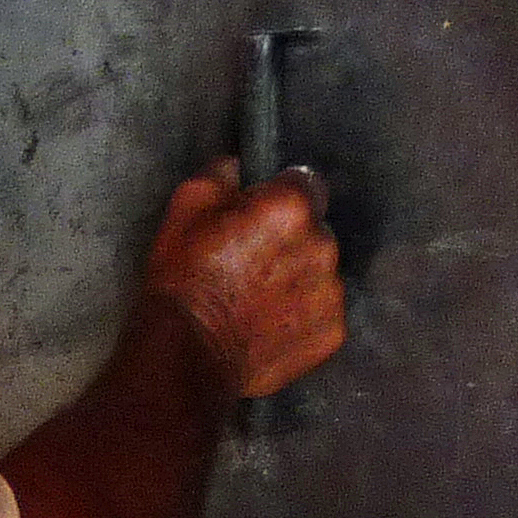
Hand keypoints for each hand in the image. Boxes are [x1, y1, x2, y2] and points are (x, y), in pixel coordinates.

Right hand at [144, 156, 345, 396]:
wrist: (189, 353)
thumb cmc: (185, 278)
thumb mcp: (187, 205)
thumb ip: (221, 173)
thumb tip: (237, 164)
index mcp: (292, 208)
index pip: (307, 183)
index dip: (282, 195)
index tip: (263, 212)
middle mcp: (322, 247)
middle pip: (316, 230)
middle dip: (291, 238)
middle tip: (252, 259)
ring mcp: (331, 293)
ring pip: (322, 272)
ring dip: (299, 277)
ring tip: (257, 295)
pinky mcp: (332, 332)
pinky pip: (323, 312)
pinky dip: (302, 314)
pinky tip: (268, 321)